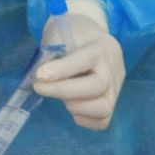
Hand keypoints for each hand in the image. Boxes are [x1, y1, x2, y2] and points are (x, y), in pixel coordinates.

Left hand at [32, 0, 125, 130]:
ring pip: (104, 108)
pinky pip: (103, 120)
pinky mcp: (113, 102)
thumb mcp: (60, 35)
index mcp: (101, 46)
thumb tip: (40, 78)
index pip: (85, 60)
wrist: (90, 36)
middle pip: (97, 87)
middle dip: (63, 91)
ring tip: (62, 97)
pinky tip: (71, 105)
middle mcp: (112, 68)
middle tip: (40, 87)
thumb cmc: (71, 34)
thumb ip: (52, 54)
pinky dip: (84, 118)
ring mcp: (116, 87)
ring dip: (77, 107)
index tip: (38, 75)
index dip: (61, 70)